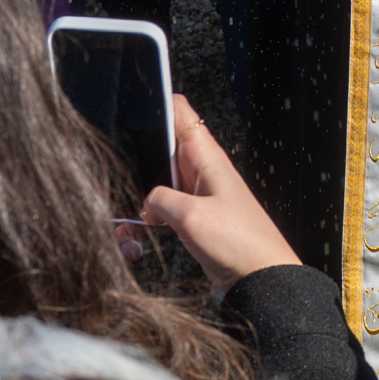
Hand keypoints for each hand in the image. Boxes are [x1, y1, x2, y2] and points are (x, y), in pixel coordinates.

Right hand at [138, 104, 300, 295]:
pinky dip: (147, 218)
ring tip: (123, 213)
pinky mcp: (195, 217)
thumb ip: (160, 199)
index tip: (131, 105)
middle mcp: (202, 170)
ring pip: (158, 180)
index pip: (180, 111)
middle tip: (117, 169)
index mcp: (206, 156)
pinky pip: (163, 208)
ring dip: (139, 194)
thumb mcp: (191, 216)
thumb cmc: (240, 243)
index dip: (156, 101)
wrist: (261, 278)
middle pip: (161, 146)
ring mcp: (197, 193)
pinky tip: (135, 233)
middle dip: (137, 155)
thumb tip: (146, 202)